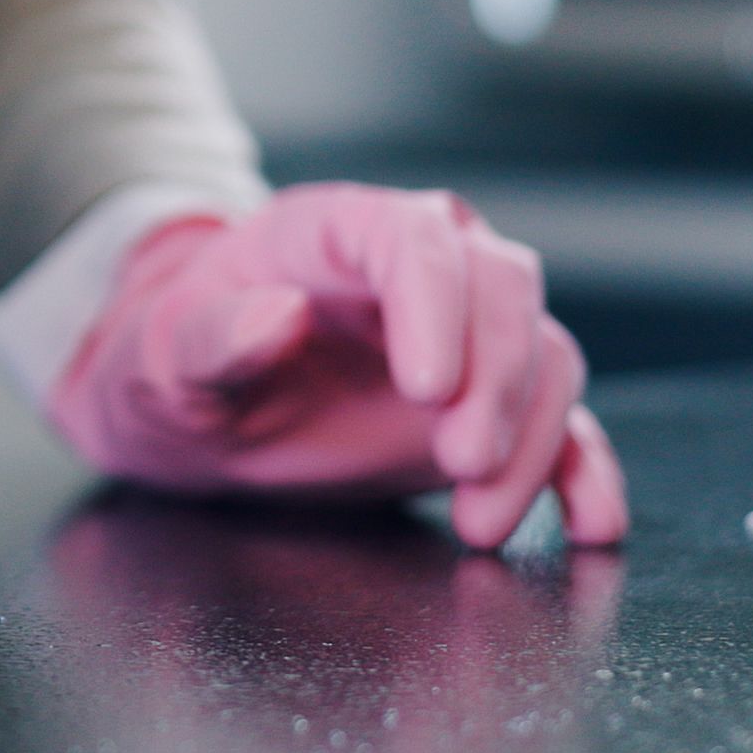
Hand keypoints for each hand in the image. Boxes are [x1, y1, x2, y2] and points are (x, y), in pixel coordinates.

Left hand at [46, 184, 629, 549]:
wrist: (197, 413)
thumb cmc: (173, 369)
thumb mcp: (162, 362)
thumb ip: (212, 340)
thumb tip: (275, 316)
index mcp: (334, 229)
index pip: (414, 240)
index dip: (436, 306)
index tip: (429, 389)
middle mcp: (418, 267)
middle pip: (501, 290)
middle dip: (497, 380)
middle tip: (462, 464)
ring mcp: (464, 334)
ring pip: (544, 357)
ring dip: (533, 439)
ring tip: (480, 521)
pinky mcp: (489, 405)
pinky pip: (563, 425)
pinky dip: (584, 471)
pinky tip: (590, 522)